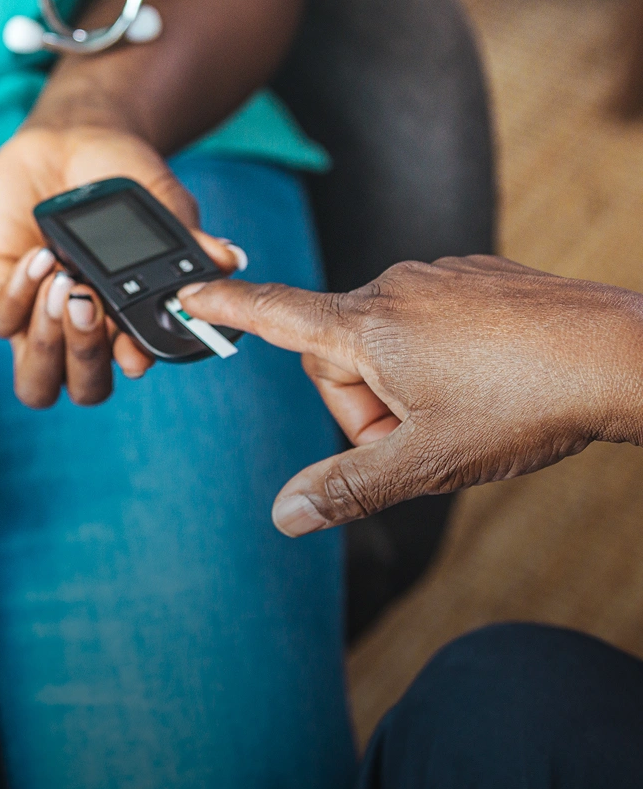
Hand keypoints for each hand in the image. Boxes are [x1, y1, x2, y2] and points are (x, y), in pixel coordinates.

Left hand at [0, 126, 241, 406]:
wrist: (69, 137)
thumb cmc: (122, 174)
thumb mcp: (161, 198)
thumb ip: (188, 234)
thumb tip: (229, 260)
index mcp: (127, 318)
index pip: (130, 364)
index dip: (133, 363)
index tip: (134, 350)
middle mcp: (84, 328)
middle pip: (84, 387)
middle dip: (86, 356)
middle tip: (91, 302)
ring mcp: (38, 316)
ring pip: (37, 379)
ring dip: (50, 345)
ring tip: (67, 285)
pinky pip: (2, 319)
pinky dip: (20, 293)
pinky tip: (43, 255)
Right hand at [178, 256, 642, 534]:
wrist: (614, 355)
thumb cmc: (521, 403)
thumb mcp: (426, 462)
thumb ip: (347, 487)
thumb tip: (284, 514)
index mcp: (367, 328)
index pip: (275, 315)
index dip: (227, 309)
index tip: (188, 294)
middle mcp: (394, 287)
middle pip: (339, 355)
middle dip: (363, 405)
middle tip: (418, 436)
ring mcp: (437, 276)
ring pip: (386, 339)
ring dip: (403, 382)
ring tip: (462, 407)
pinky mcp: (474, 275)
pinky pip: (428, 316)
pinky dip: (440, 353)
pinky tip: (486, 377)